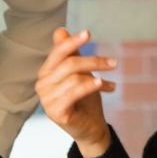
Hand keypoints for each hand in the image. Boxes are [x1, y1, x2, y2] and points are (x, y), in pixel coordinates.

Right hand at [35, 28, 116, 157]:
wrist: (90, 126)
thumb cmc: (85, 97)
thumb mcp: (80, 72)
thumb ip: (70, 53)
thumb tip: (60, 30)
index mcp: (46, 72)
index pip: (58, 52)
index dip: (72, 42)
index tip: (88, 33)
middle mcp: (42, 85)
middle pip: (69, 64)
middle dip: (94, 61)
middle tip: (114, 63)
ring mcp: (47, 100)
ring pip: (74, 78)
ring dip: (98, 77)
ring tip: (111, 83)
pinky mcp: (55, 112)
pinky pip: (74, 93)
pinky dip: (90, 86)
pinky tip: (102, 84)